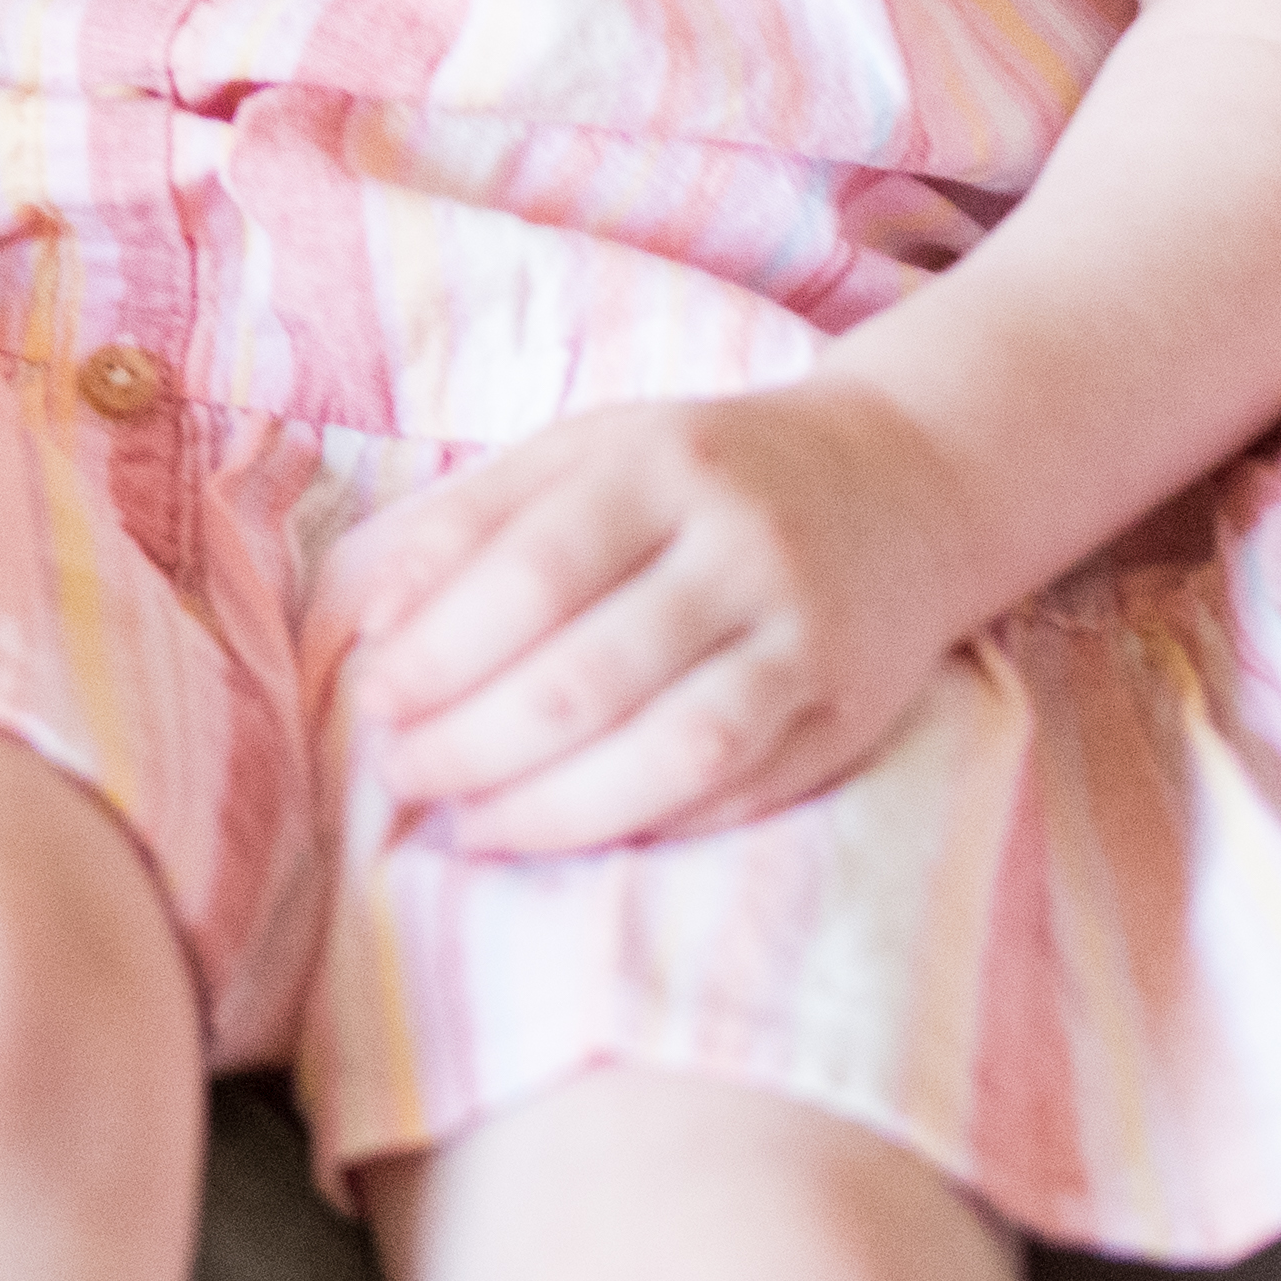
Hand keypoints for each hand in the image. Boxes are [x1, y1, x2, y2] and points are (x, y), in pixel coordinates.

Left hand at [316, 381, 995, 855]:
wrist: (906, 481)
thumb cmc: (704, 471)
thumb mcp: (591, 449)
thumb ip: (477, 518)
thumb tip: (379, 619)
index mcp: (665, 464)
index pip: (534, 573)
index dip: (442, 651)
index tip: (374, 700)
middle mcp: (746, 550)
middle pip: (591, 677)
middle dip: (475, 743)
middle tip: (402, 774)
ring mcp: (808, 640)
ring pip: (673, 752)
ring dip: (554, 807)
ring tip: (470, 824)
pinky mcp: (849, 718)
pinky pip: (737, 795)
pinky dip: (643, 825)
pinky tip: (568, 831)